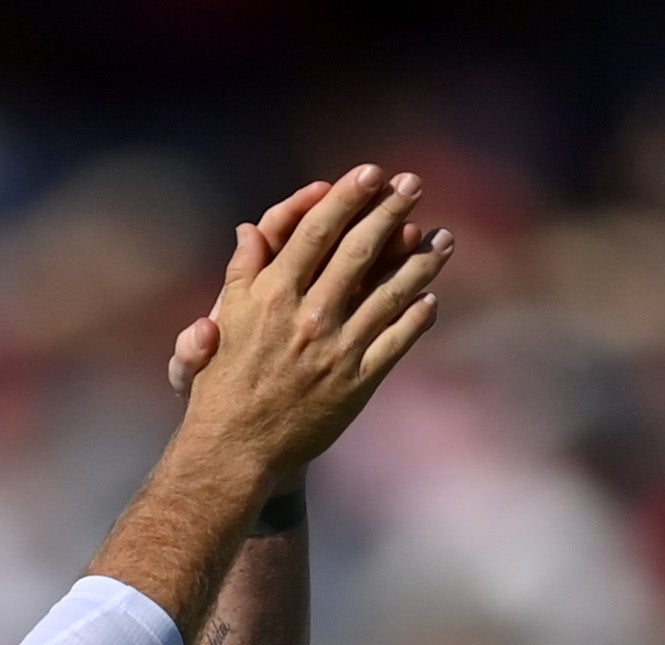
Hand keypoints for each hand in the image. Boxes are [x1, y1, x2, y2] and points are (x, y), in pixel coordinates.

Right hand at [168, 177, 429, 413]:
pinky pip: (398, 340)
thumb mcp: (221, 323)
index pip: (316, 232)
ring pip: (390, 291)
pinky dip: (418, 317)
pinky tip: (431, 298)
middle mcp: (308, 316)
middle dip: (390, 211)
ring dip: (421, 259)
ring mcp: (337, 349)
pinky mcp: (357, 381)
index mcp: (271, 297)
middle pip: (359, 250)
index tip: (370, 173)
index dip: (346, 198)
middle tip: (413, 184)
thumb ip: (241, 273)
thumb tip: (250, 229)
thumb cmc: (221, 386)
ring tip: (443, 237)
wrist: (233, 451)